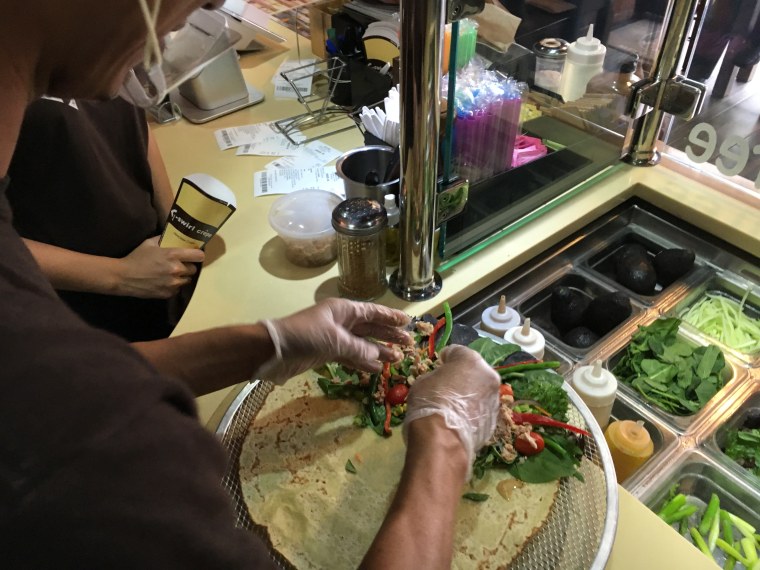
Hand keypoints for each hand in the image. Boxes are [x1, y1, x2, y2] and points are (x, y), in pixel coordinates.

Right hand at [117, 236, 204, 298]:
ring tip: (172, 274)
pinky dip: (174, 286)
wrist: (124, 277)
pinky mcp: (169, 293)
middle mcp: (176, 270)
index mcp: (173, 255)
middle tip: (180, 264)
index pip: (198, 256)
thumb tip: (173, 235)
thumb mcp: (149, 243)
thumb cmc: (136, 257)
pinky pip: (178, 289)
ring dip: (182, 276)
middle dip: (188, 266)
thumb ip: (163, 239)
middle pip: (194, 269)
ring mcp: (173, 283)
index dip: (198, 255)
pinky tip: (165, 281)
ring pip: (187, 280)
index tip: (195, 254)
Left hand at [258, 298, 411, 383]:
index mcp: (343, 310)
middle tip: (408, 344)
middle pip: (370, 328)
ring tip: (397, 358)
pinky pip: (350, 356)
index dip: (390, 318)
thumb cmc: (305, 337)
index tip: (407, 322)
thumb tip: (378, 355)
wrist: (274, 351)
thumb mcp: (335, 340)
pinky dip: (362, 361)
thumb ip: (359, 347)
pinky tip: (375, 369)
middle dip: (388, 336)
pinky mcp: (326, 353)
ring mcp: (333, 337)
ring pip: (362, 343)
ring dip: (378, 351)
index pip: (373, 312)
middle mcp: (341, 322)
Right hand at [403, 345, 500, 480]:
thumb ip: (437, 375)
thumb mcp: (423, 381)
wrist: (442, 440)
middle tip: (447, 385)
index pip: (457, 351)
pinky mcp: (494, 420)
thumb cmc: (429, 403)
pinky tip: (459, 421)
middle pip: (474, 371)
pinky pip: (481, 410)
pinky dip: (473, 412)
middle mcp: (488, 376)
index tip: (440, 364)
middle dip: (462, 376)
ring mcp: (494, 399)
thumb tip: (442, 380)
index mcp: (470, 359)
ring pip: (480, 391)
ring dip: (470, 395)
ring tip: (454, 407)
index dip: (446, 358)